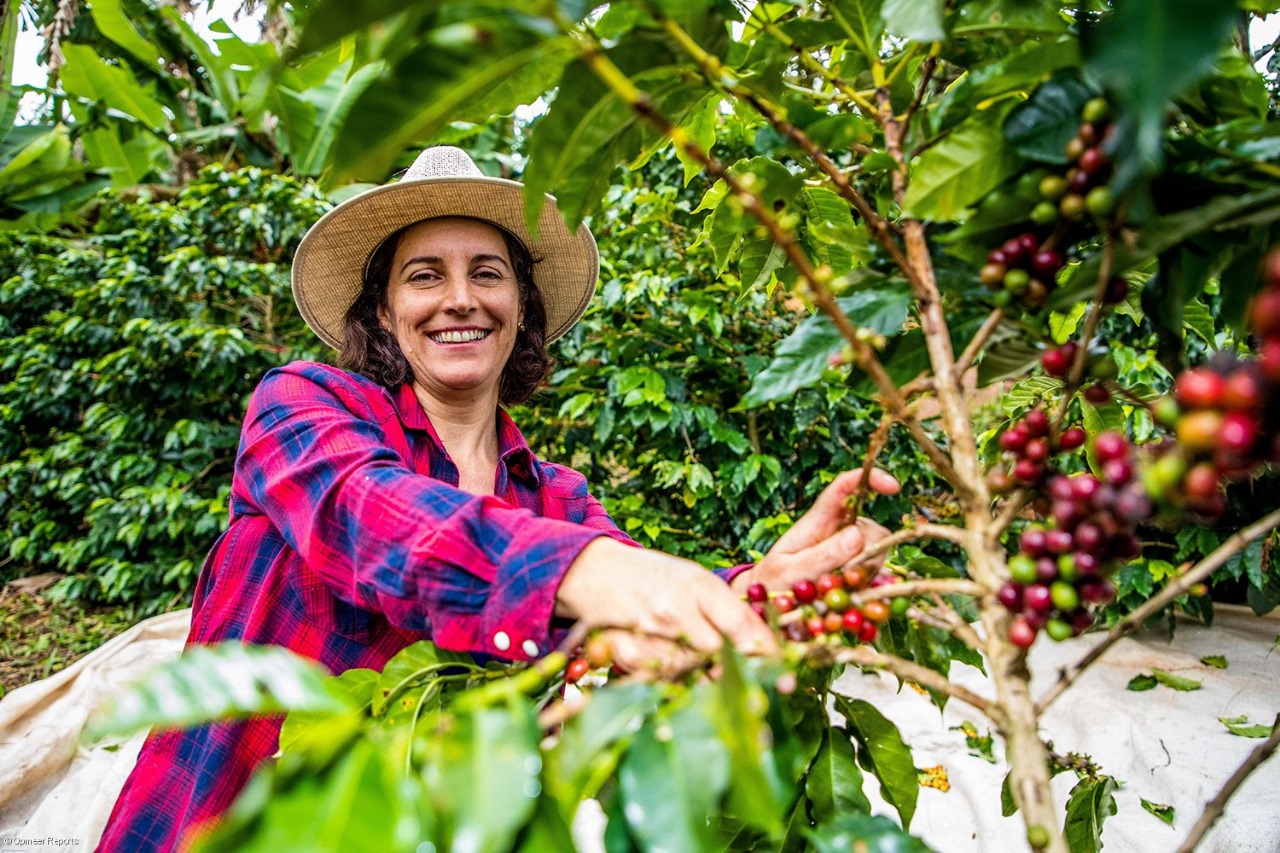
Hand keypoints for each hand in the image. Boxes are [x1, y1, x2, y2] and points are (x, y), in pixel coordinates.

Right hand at [555, 537, 777, 676]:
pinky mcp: (628, 658)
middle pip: (720, 657)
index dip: (766, 654)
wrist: (594, 572)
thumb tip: (766, 647)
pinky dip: (677, 685)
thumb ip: (729, 611)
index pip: (741, 626)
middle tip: (756, 690)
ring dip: (709, 684)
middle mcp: (673, 611)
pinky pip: (664, 683)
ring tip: (717, 685)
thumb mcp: (696, 582)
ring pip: (693, 676)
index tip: (785, 675)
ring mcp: (649, 636)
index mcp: (697, 586)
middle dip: (740, 674)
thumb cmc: (655, 578)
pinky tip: (681, 678)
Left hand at [733, 467, 898, 594]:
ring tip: (842, 590)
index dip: (869, 479)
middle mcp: (838, 530)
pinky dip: (870, 586)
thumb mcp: (789, 571)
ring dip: (868, 573)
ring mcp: (849, 550)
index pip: (844, 488)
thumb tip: (857, 535)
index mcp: (818, 520)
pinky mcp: (856, 570)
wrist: (768, 603)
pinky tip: (854, 597)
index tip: (893, 486)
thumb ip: (821, 556)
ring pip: (878, 553)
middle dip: (871, 552)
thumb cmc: (773, 580)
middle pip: (873, 529)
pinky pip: (876, 574)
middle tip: (850, 578)